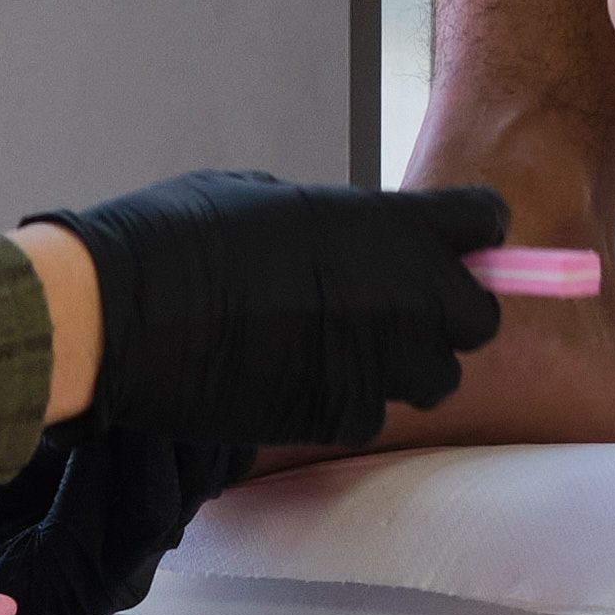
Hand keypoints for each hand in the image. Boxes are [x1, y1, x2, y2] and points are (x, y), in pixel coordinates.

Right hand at [27, 170, 509, 448]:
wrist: (127, 313)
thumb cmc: (182, 237)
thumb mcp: (271, 198)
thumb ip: (339, 225)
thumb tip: (354, 245)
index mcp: (391, 223)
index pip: (486, 220)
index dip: (471, 235)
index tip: (451, 245)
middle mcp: (405, 296)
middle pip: (478, 318)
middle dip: (446, 314)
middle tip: (397, 309)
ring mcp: (378, 362)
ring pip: (432, 378)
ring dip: (402, 365)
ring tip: (342, 347)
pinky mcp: (340, 416)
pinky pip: (370, 414)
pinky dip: (345, 401)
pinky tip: (297, 379)